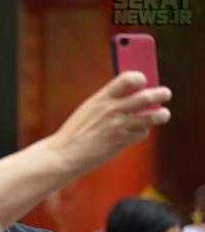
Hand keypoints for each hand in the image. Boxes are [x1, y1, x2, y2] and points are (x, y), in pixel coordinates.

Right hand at [48, 71, 171, 173]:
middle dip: (161, 93)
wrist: (65, 154)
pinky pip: (142, 133)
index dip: (139, 77)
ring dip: (161, 115)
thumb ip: (107, 102)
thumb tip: (131, 96)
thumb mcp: (88, 110)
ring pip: (151, 116)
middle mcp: (112, 110)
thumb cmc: (76, 131)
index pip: (127, 79)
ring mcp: (118, 126)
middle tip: (165, 93)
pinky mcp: (122, 141)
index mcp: (101, 98)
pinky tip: (137, 132)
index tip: (144, 80)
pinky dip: (142, 132)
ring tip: (163, 114)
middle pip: (147, 96)